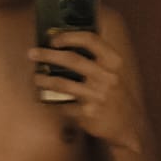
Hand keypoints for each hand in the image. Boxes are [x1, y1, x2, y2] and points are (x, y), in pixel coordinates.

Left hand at [29, 29, 148, 152]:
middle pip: (72, 60)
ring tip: (36, 77)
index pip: (91, 40)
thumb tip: (65, 42)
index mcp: (113, 62)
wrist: (127, 124)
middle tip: (32, 53)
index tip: (53, 39)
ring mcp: (98, 96)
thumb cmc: (114, 93)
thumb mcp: (113, 72)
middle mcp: (107, 77)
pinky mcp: (89, 113)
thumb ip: (95, 58)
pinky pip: (64, 104)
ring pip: (63, 83)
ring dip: (44, 79)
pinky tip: (49, 99)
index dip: (69, 36)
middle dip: (47, 55)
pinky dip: (55, 102)